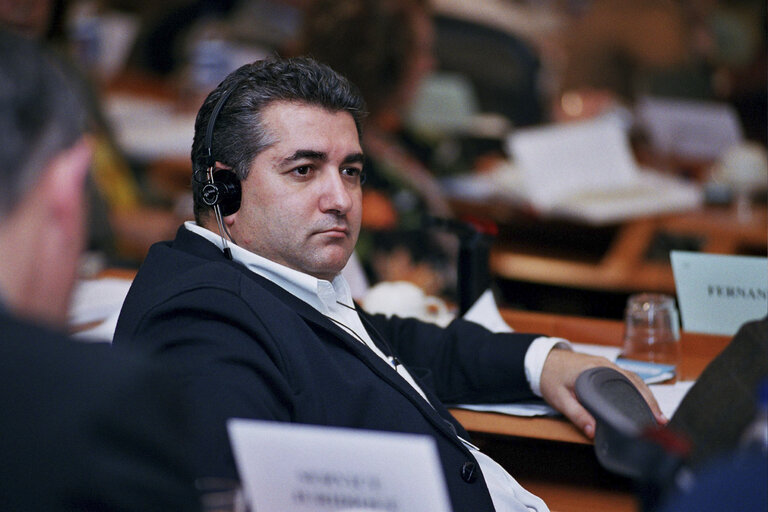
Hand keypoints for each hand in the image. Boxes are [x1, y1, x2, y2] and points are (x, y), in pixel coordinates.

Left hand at [539, 349, 665, 438]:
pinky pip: (626, 378)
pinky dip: (637, 390)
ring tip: (656, 416)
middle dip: (650, 401)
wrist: (541, 359)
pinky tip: (642, 402)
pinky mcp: (604, 368)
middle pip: (635, 382)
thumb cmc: (549, 377)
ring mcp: (606, 365)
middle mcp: (605, 365)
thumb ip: (577, 415)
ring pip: (633, 380)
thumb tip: (594, 432)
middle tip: (660, 421)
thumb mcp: (560, 399)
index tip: (653, 417)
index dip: (642, 401)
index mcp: (597, 370)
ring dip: (646, 396)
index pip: (627, 385)